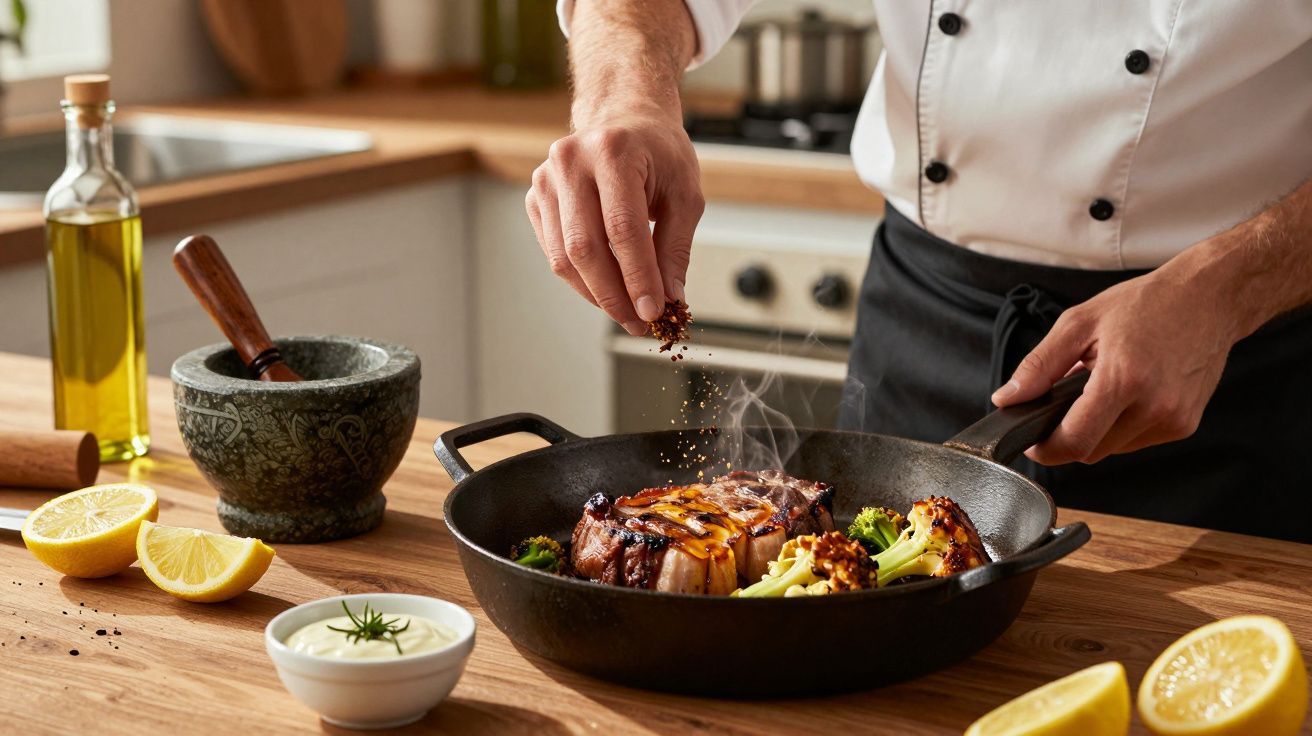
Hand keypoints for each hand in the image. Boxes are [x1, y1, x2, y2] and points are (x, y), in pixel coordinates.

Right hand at [525, 111, 704, 334]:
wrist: (623, 118)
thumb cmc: (657, 151)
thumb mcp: (684, 193)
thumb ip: (675, 248)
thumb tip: (668, 299)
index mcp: (614, 151)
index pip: (623, 228)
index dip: (638, 276)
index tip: (652, 310)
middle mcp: (571, 161)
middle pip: (586, 247)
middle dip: (614, 294)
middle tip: (638, 322)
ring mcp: (546, 179)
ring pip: (564, 257)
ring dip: (596, 294)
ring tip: (625, 312)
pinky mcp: (535, 197)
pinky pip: (554, 253)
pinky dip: (580, 279)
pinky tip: (605, 289)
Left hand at [991, 268, 1241, 464]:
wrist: (1210, 298)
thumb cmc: (1145, 304)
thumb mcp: (1080, 323)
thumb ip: (1039, 366)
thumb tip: (1007, 398)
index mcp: (1123, 380)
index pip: (1074, 442)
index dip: (1045, 449)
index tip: (1032, 441)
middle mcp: (1154, 407)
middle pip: (1090, 451)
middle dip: (1069, 434)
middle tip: (1066, 400)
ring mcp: (1174, 420)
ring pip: (1113, 449)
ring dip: (1096, 430)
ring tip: (1102, 388)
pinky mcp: (1186, 425)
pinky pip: (1137, 440)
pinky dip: (1121, 426)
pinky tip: (1127, 394)